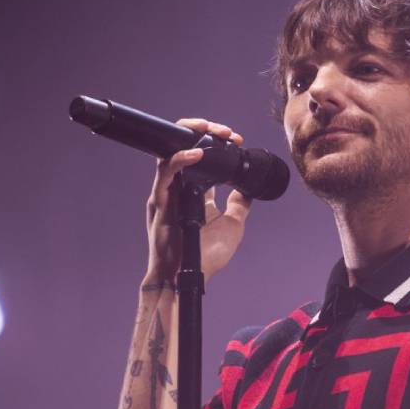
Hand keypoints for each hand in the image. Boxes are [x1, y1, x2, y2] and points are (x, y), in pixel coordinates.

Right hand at [143, 118, 252, 284]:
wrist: (190, 277)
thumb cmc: (206, 256)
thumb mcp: (233, 225)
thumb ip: (240, 204)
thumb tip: (249, 188)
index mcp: (195, 191)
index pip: (201, 155)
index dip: (217, 142)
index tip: (236, 140)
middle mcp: (179, 188)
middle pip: (183, 147)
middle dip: (203, 131)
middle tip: (226, 132)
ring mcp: (167, 193)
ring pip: (170, 153)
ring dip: (191, 137)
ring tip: (211, 130)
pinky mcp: (159, 203)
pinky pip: (165, 175)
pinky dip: (180, 161)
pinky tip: (196, 153)